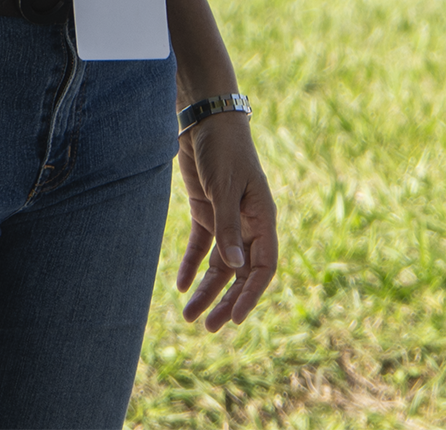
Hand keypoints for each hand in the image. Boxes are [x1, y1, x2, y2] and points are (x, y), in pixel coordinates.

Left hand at [176, 111, 278, 330]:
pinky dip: (193, 266)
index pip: (264, 265)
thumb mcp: (226, 188)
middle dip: (227, 299)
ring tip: (188, 315)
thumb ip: (229, 227)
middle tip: (209, 327)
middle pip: (241, 271)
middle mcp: (247, 222)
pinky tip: (181, 285)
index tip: (235, 318)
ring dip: (207, 289)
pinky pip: (202, 247)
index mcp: (261, 217)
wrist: (205, 118)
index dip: (252, 293)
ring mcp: (226, 217)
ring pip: (221, 264)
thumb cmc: (224, 149)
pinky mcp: (206, 210)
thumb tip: (236, 267)